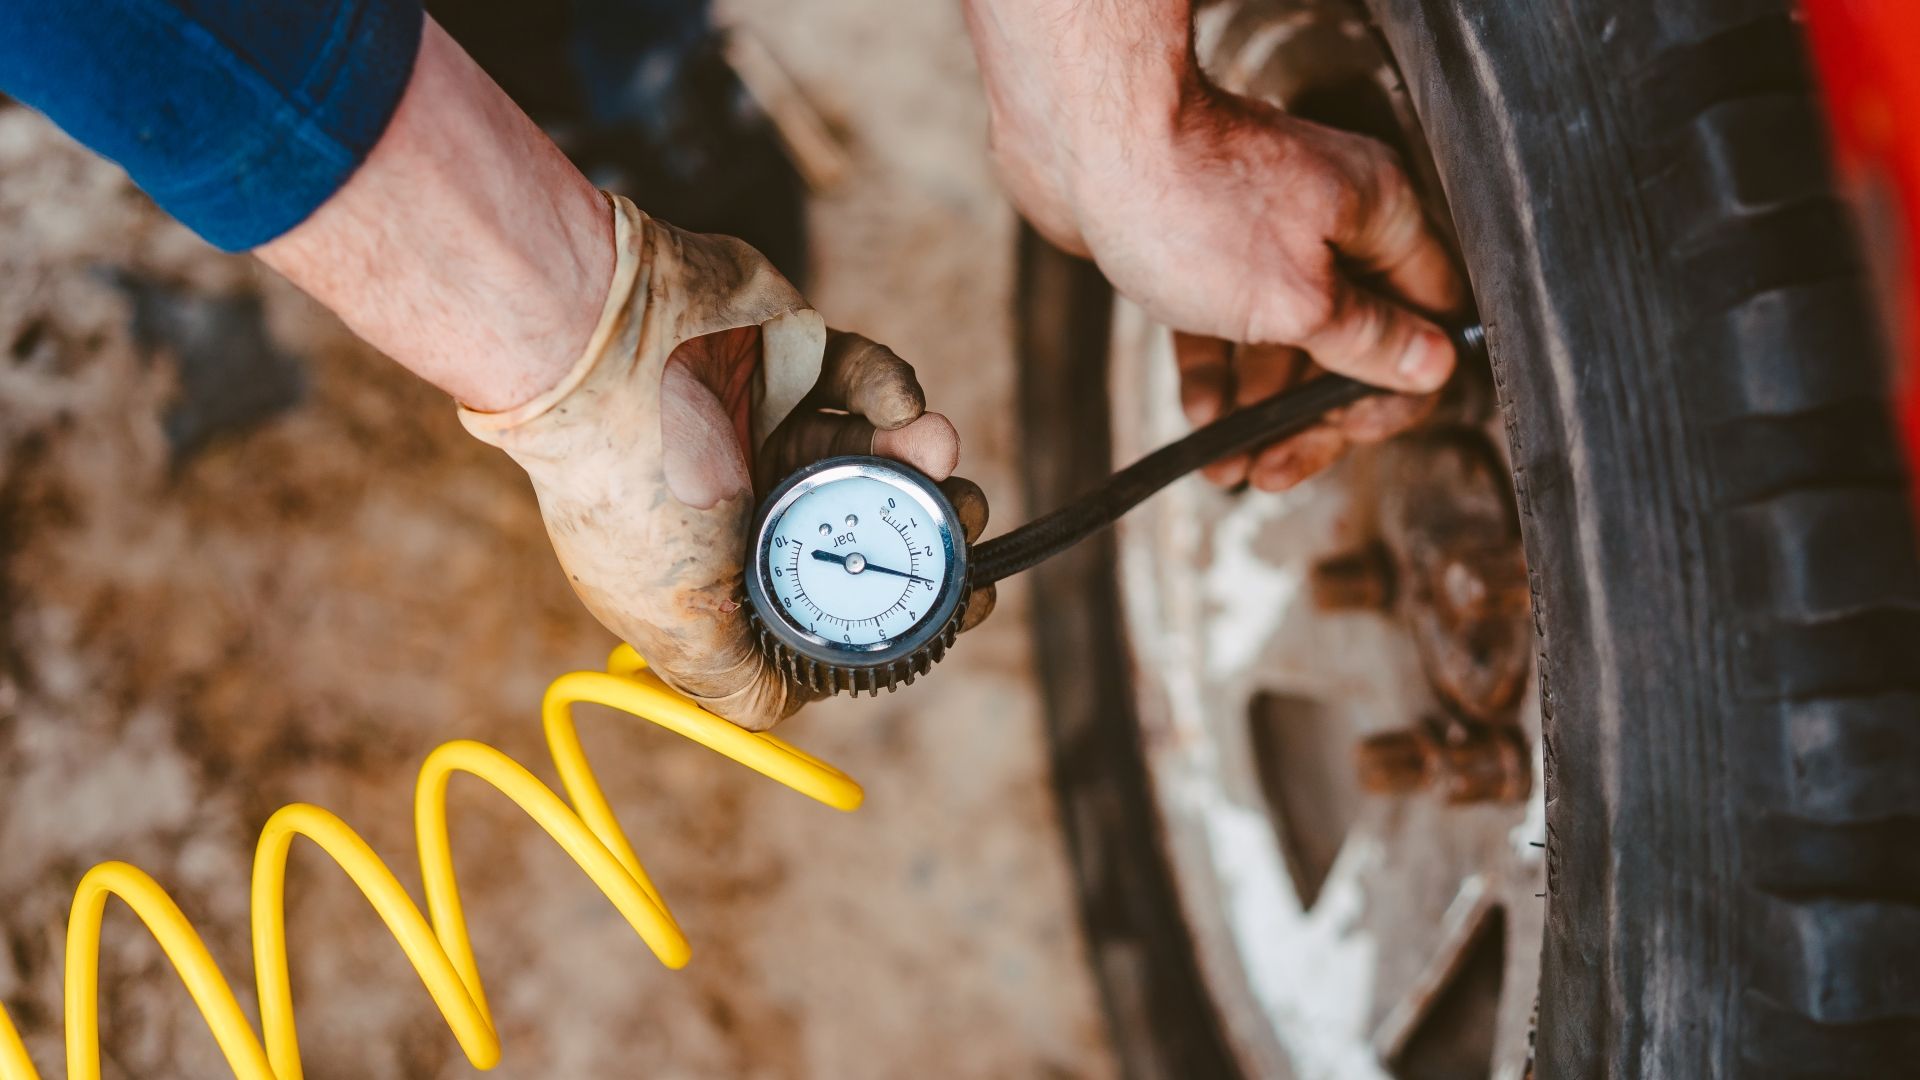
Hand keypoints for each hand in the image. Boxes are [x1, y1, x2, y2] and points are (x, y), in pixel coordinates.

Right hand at [462, 195, 992, 729]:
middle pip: (864, 525)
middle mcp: (747, 501)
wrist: (604, 346)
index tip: (956, 605)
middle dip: (926, 528)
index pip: (826, 601)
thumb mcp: (678, 623)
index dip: (895, 608)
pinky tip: (903, 408)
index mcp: (720, 569)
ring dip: (922, 460)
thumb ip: (735, 680)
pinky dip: (891, 390)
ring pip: (875, 453)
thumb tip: (783, 709)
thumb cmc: (633, 494)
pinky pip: (862, 377)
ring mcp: (770, 425)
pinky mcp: (791, 357)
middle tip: (965, 519)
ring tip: (942, 457)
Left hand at [1069, 91, 1463, 490]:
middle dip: (1315, 416)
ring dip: (1261, 409)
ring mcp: (1263, 233)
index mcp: (1380, 218)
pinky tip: (1199, 419)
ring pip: (1284, 340)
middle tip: (1274, 470)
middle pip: (1353, 342)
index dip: (1396, 388)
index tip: (1348, 431)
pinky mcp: (1201, 245)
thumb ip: (1368, 341)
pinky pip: (1223, 323)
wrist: (1083, 135)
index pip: (1426, 321)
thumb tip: (1434, 367)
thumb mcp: (1297, 299)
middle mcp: (1332, 220)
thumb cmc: (1191, 203)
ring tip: (1227, 467)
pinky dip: (1216, 372)